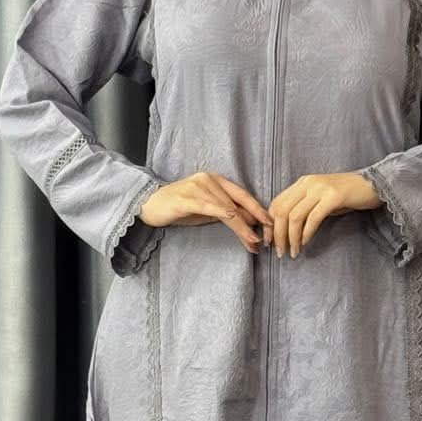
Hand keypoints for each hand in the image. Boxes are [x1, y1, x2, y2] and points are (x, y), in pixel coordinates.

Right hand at [139, 172, 272, 254]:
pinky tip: (232, 218)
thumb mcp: (208, 212)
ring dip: (241, 226)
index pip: (243, 196)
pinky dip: (220, 211)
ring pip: (226, 208)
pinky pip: (207, 205)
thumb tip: (252, 223)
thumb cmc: (180, 209)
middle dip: (254, 220)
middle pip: (238, 202)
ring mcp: (197, 187)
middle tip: (266, 237)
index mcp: (217, 181)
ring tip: (252, 241)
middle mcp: (209, 180)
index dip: (258, 210)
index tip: (271, 225)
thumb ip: (228, 215)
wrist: (150, 205)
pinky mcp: (186, 197)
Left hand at [267, 171, 379, 257]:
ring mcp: (320, 188)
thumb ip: (305, 208)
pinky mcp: (333, 196)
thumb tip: (287, 229)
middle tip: (280, 252)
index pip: (276, 203)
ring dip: (291, 237)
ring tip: (293, 252)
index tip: (270, 242)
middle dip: (278, 234)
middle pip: (282, 211)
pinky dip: (306, 233)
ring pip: (295, 216)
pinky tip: (305, 243)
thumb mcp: (321, 200)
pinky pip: (313, 217)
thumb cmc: (347, 196)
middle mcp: (308, 183)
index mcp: (302, 183)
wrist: (374, 185)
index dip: (269, 224)